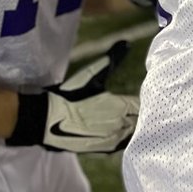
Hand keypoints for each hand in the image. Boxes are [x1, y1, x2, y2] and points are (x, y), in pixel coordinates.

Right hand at [9, 42, 138, 153]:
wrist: (47, 119)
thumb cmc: (70, 95)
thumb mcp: (92, 75)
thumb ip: (113, 59)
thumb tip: (127, 43)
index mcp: (122, 105)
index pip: (143, 104)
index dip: (145, 100)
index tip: (145, 96)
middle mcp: (121, 124)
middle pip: (141, 119)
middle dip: (141, 114)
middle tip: (139, 108)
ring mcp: (113, 139)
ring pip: (134, 133)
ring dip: (134, 126)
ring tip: (129, 119)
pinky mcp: (105, 149)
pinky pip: (123, 145)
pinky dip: (125, 138)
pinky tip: (120, 131)